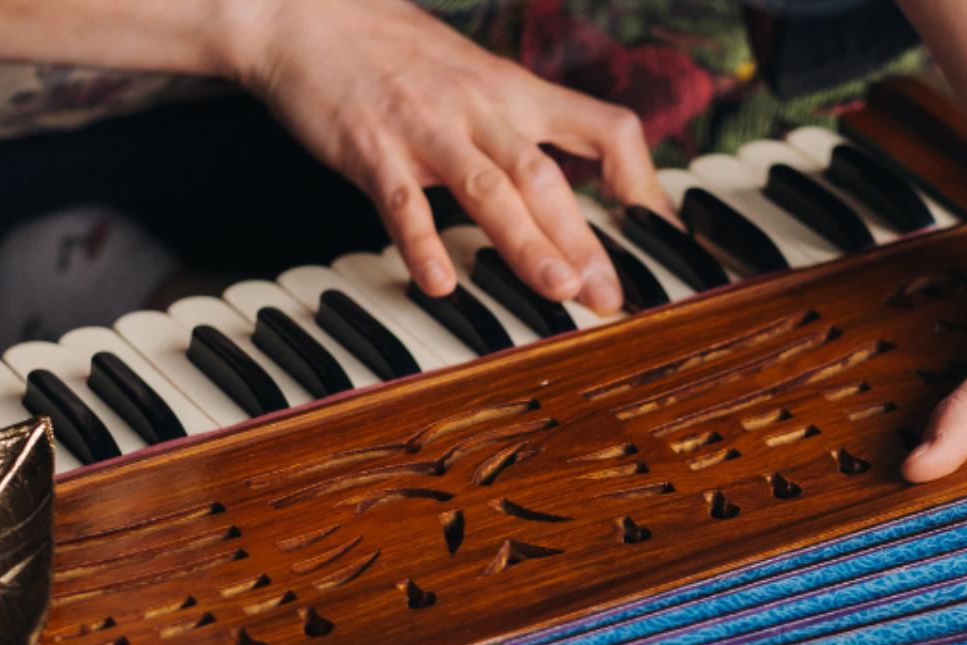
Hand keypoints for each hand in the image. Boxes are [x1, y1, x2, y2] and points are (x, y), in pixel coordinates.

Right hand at [224, 0, 670, 313]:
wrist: (308, 15)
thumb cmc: (393, 54)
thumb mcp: (475, 77)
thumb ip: (518, 126)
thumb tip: (560, 184)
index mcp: (515, 92)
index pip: (604, 127)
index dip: (641, 179)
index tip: (658, 233)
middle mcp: (481, 109)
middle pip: (547, 175)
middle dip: (583, 239)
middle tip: (609, 295)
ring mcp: (427, 129)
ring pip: (489, 188)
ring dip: (527, 243)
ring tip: (557, 291)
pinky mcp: (372, 148)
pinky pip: (403, 201)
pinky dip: (422, 243)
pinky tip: (439, 284)